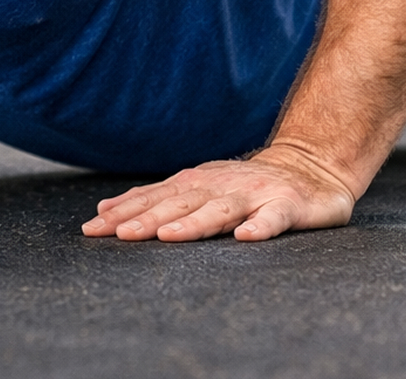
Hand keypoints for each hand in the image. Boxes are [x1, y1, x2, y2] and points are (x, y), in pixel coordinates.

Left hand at [81, 144, 357, 242]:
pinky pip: (273, 218)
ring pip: (221, 211)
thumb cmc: (247, 186)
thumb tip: (104, 212)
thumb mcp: (200, 187)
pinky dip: (260, 227)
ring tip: (169, 237)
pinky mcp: (288, 206)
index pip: (156, 198)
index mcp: (198, 184)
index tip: (93, 228)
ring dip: (194, 223)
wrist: (312, 166)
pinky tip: (246, 238)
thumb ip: (157, 200)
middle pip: (181, 204)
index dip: (125, 212)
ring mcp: (255, 195)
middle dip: (148, 218)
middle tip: (119, 235)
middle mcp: (222, 187)